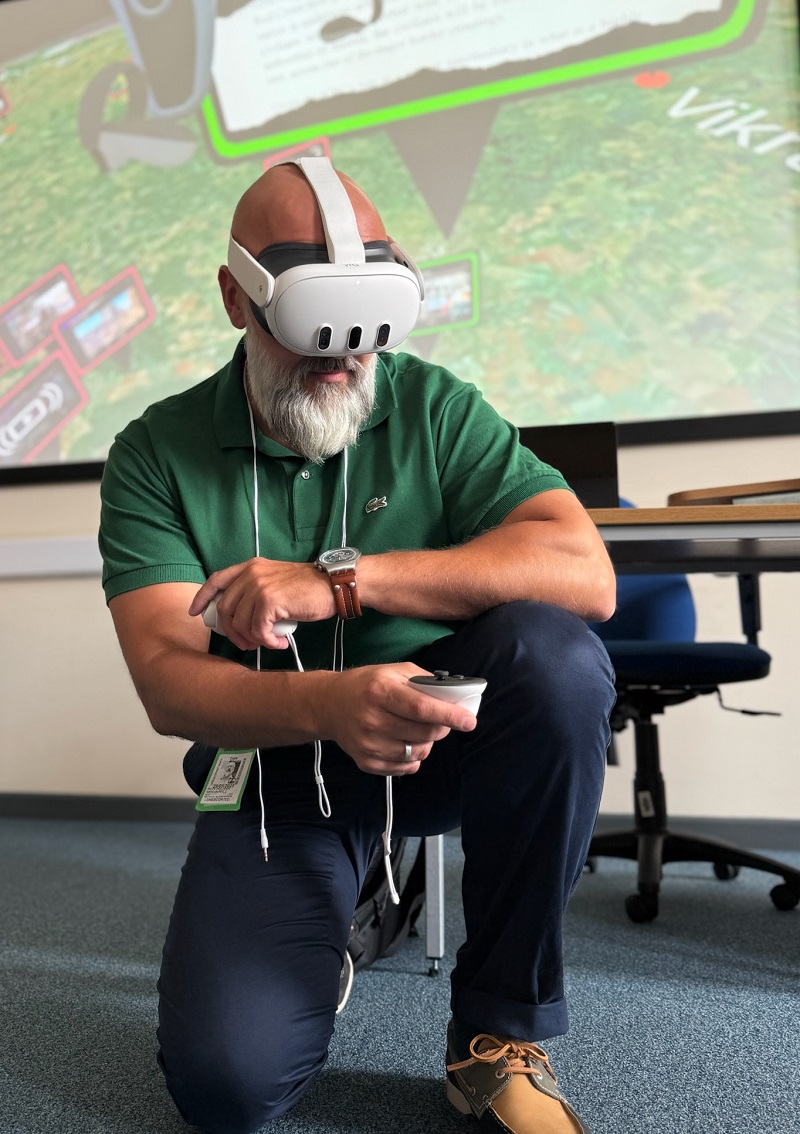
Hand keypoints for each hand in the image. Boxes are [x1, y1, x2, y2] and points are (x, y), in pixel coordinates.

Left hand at [188, 557, 333, 650]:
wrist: (333, 584)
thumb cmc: (308, 588)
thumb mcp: (275, 581)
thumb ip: (254, 591)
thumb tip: (237, 618)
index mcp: (250, 567)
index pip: (216, 580)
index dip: (202, 598)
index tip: (195, 613)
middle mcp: (250, 574)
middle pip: (225, 610)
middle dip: (233, 633)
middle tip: (248, 644)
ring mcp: (258, 586)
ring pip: (240, 623)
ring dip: (253, 640)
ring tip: (270, 642)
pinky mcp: (269, 600)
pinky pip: (257, 631)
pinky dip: (267, 642)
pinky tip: (280, 642)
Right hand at [317, 663, 476, 775]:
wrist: (329, 705)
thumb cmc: (366, 685)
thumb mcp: (393, 671)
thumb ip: (424, 680)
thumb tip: (454, 696)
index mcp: (380, 692)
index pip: (422, 708)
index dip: (449, 716)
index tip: (469, 721)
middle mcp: (372, 720)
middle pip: (424, 733)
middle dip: (442, 727)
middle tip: (441, 719)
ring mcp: (369, 745)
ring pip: (418, 753)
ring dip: (427, 742)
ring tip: (418, 729)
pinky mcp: (367, 763)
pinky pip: (406, 767)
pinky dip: (414, 757)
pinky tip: (404, 741)